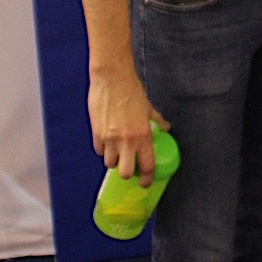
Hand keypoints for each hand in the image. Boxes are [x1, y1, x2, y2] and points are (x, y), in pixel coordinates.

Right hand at [88, 64, 169, 186]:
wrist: (112, 78)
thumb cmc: (132, 91)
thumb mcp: (148, 108)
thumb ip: (156, 121)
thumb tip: (165, 128)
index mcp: (143, 136)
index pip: (146, 166)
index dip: (146, 178)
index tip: (145, 182)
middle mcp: (126, 141)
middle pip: (124, 172)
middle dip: (127, 173)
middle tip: (129, 168)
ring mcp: (109, 139)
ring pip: (109, 163)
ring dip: (114, 160)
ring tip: (118, 151)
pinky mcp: (96, 134)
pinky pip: (99, 150)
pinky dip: (103, 150)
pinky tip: (107, 141)